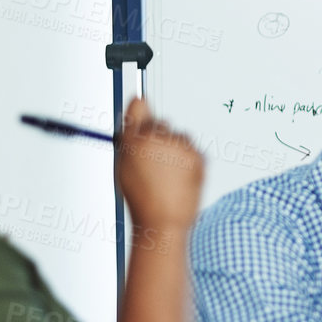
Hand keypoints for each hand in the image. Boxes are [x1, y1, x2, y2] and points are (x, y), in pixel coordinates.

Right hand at [115, 97, 204, 231]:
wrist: (163, 220)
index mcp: (133, 138)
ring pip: (179, 137)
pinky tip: (178, 179)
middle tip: (154, 164)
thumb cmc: (141, 197)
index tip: (143, 127)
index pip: (140, 106)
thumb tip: (139, 101)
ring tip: (166, 176)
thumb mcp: (125, 164)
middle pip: (161, 123)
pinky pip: (192, 150)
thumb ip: (130, 131)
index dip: (141, 120)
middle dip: (158, 137)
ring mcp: (179, 146)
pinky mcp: (197, 155)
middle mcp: (157, 138)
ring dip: (174, 150)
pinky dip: (188, 161)